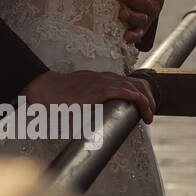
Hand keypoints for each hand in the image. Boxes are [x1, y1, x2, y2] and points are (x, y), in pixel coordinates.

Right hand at [23, 69, 155, 123]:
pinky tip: (144, 111)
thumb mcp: (78, 95)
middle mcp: (106, 77)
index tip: (143, 107)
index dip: (140, 93)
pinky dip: (140, 102)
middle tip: (149, 114)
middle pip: (137, 83)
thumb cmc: (57, 95)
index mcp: (100, 78)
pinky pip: (128, 93)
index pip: (128, 82)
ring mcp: (104, 82)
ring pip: (136, 88)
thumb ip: (89, 102)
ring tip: (149, 116)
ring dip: (147, 102)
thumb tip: (92, 118)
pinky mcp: (102, 90)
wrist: (45, 88)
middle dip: (149, 98)